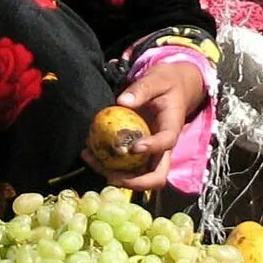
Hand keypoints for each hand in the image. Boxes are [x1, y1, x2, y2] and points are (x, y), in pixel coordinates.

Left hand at [83, 61, 206, 192]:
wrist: (174, 88)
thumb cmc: (167, 83)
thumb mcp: (157, 79)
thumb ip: (141, 89)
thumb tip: (122, 101)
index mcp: (172, 127)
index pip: (167, 142)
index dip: (152, 148)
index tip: (134, 148)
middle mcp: (164, 147)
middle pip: (157, 176)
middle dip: (135, 182)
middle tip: (111, 175)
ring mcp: (152, 152)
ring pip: (139, 176)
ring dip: (116, 176)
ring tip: (91, 161)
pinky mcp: (139, 152)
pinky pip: (126, 166)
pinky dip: (107, 165)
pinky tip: (88, 153)